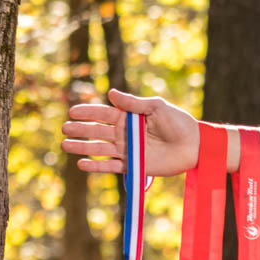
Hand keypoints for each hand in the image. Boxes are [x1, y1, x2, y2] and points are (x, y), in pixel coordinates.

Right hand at [61, 88, 200, 176]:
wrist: (195, 146)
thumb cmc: (179, 123)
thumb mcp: (157, 108)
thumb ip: (134, 103)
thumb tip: (111, 93)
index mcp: (129, 117)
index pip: (104, 114)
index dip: (88, 112)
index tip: (72, 111)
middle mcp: (125, 134)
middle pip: (97, 131)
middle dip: (81, 129)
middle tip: (64, 128)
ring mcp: (128, 150)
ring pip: (100, 149)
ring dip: (82, 147)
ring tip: (65, 145)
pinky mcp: (134, 166)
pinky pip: (111, 166)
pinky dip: (97, 166)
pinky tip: (81, 164)